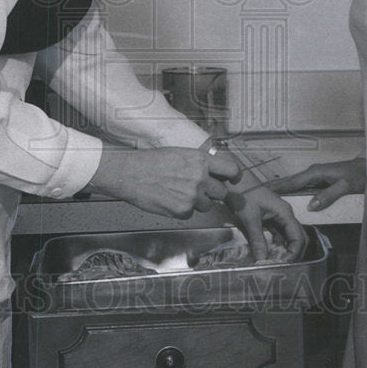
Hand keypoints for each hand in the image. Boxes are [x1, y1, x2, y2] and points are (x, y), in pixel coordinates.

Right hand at [87, 144, 240, 218]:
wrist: (131, 174)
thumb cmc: (152, 161)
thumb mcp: (180, 153)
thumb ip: (199, 163)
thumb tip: (213, 171)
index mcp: (201, 160)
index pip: (232, 169)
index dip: (235, 176)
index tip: (233, 180)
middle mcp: (200, 178)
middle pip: (221, 192)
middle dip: (212, 192)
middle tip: (198, 189)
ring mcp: (192, 196)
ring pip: (207, 205)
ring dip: (198, 202)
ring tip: (178, 192)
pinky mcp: (182, 211)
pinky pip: (190, 213)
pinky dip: (182, 209)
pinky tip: (170, 199)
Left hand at [226, 181, 306, 260]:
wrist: (232, 181)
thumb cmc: (243, 195)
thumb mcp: (250, 218)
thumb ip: (258, 240)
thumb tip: (263, 261)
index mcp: (285, 213)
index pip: (298, 237)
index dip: (294, 253)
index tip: (284, 265)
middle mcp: (285, 215)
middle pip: (297, 237)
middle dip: (293, 253)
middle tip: (282, 267)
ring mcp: (277, 216)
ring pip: (286, 237)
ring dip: (284, 250)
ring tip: (275, 263)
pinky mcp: (268, 218)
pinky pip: (276, 234)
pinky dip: (275, 245)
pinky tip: (268, 254)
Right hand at [269, 156, 365, 210]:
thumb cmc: (360, 176)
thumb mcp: (346, 186)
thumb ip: (329, 195)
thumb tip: (311, 206)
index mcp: (316, 173)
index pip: (292, 181)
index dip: (278, 187)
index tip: (262, 191)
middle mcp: (313, 172)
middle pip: (290, 182)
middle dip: (275, 188)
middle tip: (257, 195)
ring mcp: (316, 176)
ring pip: (296, 184)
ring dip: (283, 190)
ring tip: (267, 198)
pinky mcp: (320, 180)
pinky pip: (303, 186)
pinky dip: (293, 190)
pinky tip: (288, 197)